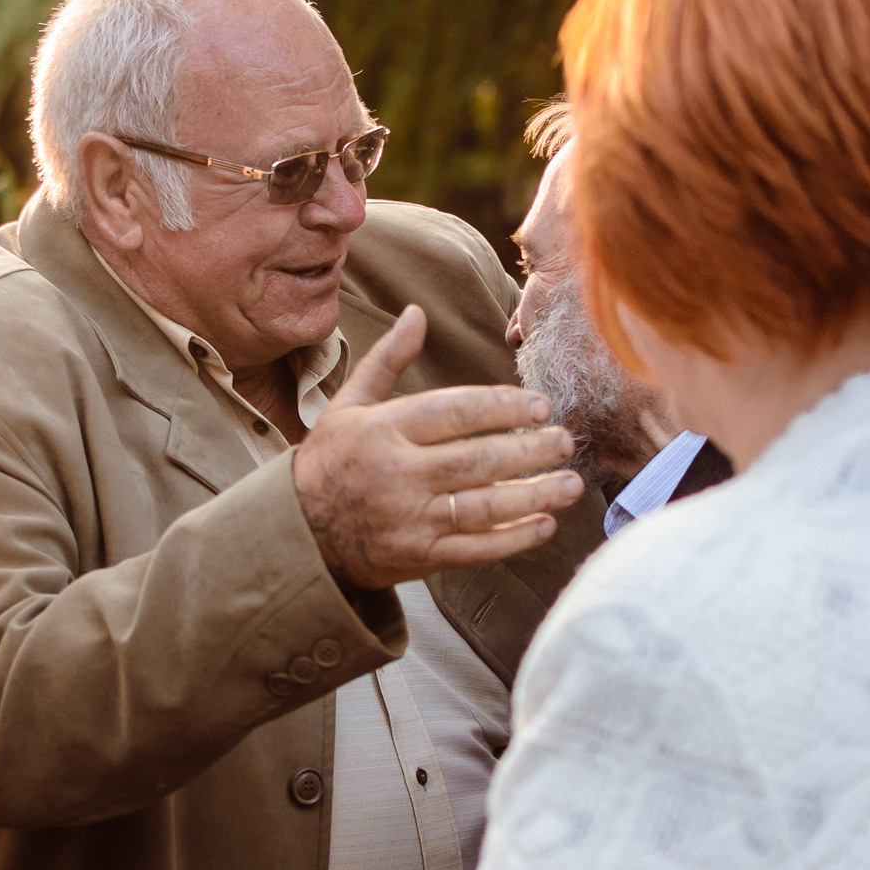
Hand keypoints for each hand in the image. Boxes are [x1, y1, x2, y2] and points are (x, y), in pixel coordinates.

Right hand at [294, 305, 583, 589]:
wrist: (299, 532)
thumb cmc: (330, 460)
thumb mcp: (350, 404)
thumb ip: (388, 359)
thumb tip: (416, 312)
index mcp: (384, 430)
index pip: (452, 412)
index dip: (501, 407)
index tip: (540, 405)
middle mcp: (399, 474)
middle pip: (476, 460)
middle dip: (529, 451)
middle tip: (566, 441)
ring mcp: (410, 519)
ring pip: (482, 507)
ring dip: (533, 496)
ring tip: (570, 484)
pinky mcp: (419, 557)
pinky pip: (474, 549)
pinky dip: (511, 539)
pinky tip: (543, 524)